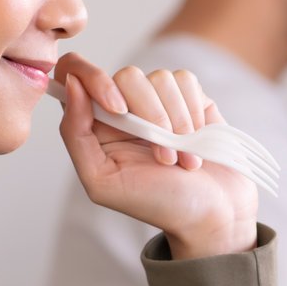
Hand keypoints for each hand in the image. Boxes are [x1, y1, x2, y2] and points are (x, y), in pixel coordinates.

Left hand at [54, 54, 257, 259]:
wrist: (213, 214)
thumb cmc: (158, 204)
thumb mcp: (103, 182)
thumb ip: (75, 134)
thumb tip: (73, 84)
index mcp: (95, 124)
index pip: (75, 71)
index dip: (94, 79)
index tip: (120, 111)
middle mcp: (123, 105)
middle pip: (127, 76)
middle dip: (151, 118)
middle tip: (164, 158)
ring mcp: (158, 99)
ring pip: (160, 78)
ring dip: (177, 123)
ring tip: (183, 159)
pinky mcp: (189, 96)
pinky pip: (186, 80)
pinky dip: (194, 114)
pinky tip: (197, 142)